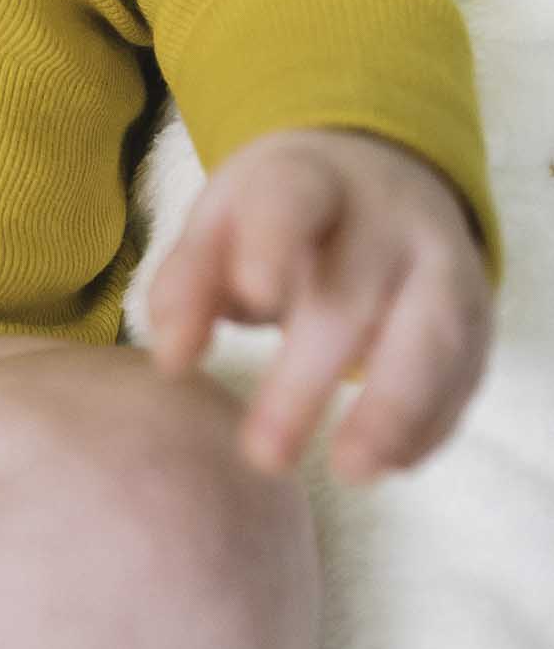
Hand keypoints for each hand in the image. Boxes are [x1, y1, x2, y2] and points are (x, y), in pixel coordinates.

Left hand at [145, 127, 494, 483]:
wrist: (381, 177)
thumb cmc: (280, 216)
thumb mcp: (224, 221)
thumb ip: (189, 282)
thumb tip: (172, 360)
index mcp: (308, 178)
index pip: (292, 201)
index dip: (272, 244)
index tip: (253, 296)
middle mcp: (386, 216)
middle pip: (353, 294)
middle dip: (308, 378)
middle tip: (263, 455)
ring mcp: (442, 263)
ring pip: (431, 336)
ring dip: (392, 410)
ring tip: (350, 471)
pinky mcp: (475, 316)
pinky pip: (463, 374)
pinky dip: (429, 423)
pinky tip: (388, 462)